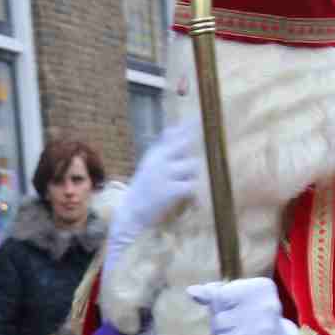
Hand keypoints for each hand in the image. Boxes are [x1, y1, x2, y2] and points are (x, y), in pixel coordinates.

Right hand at [106, 121, 204, 278]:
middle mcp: (159, 160)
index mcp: (155, 154)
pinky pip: (192, 186)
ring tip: (189, 191)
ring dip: (195, 177)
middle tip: (205, 152)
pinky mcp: (169, 190)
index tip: (199, 119)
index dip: (187, 127)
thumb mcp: (150, 164)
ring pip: (193, 166)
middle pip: (186, 145)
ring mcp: (164, 174)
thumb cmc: (143, 190)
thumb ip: (163, 147)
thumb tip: (173, 127)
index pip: (172, 134)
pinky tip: (194, 206)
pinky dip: (196, 197)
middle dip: (196, 148)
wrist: (130, 214)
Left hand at [188, 278, 307, 334]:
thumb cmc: (256, 318)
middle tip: (235, 330)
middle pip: (217, 320)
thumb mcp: (241, 298)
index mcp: (261, 288)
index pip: (220, 296)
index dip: (218, 307)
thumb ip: (216, 292)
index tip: (230, 310)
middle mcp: (264, 306)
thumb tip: (191, 291)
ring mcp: (262, 330)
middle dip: (220, 329)